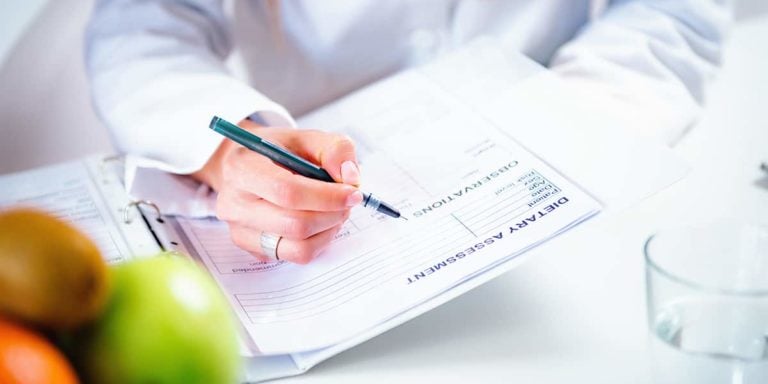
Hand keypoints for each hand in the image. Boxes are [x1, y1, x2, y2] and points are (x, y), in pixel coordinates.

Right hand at [193, 120, 360, 263]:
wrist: (250, 165)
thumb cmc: (279, 152)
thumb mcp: (307, 137)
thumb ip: (334, 149)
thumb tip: (350, 177)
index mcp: (242, 167)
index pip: (288, 192)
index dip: (327, 197)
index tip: (353, 193)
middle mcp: (234, 203)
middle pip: (295, 224)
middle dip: (332, 214)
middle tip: (348, 201)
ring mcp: (240, 230)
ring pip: (297, 246)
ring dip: (328, 229)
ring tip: (335, 211)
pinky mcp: (251, 248)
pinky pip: (295, 256)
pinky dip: (318, 242)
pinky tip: (320, 223)